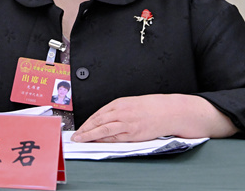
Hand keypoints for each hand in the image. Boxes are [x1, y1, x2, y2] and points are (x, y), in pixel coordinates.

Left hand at [70, 94, 237, 142]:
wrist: (169, 111)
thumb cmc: (152, 107)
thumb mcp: (132, 103)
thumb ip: (118, 110)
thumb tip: (103, 119)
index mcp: (121, 102)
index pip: (99, 113)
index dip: (87, 122)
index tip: (79, 128)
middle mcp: (122, 112)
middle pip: (98, 121)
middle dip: (85, 129)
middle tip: (75, 136)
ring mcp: (128, 123)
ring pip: (104, 130)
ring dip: (91, 135)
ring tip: (81, 140)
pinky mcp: (134, 133)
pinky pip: (116, 138)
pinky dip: (104, 140)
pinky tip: (97, 142)